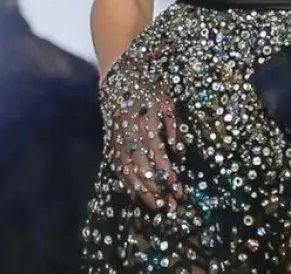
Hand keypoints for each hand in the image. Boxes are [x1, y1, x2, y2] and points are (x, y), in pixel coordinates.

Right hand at [110, 94, 182, 210]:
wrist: (117, 81)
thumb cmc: (148, 92)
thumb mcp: (167, 104)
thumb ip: (174, 128)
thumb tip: (178, 152)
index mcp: (147, 126)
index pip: (159, 158)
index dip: (169, 177)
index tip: (180, 191)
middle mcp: (131, 137)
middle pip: (144, 171)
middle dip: (158, 191)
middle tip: (170, 208)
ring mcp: (118, 143)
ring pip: (129, 174)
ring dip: (143, 192)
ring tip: (155, 207)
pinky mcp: (110, 146)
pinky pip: (118, 170)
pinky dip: (126, 185)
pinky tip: (135, 196)